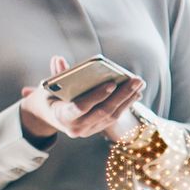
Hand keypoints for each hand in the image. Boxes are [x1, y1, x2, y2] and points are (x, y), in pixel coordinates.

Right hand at [18, 55, 143, 145]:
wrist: (49, 116)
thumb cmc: (51, 96)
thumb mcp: (49, 86)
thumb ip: (57, 74)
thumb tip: (58, 59)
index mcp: (61, 115)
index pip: (80, 107)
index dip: (96, 96)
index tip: (111, 84)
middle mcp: (75, 127)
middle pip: (102, 111)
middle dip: (121, 95)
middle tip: (135, 80)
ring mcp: (88, 130)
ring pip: (112, 116)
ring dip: (128, 99)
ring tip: (139, 83)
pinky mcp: (97, 129)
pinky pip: (114, 117)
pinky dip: (126, 104)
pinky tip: (136, 92)